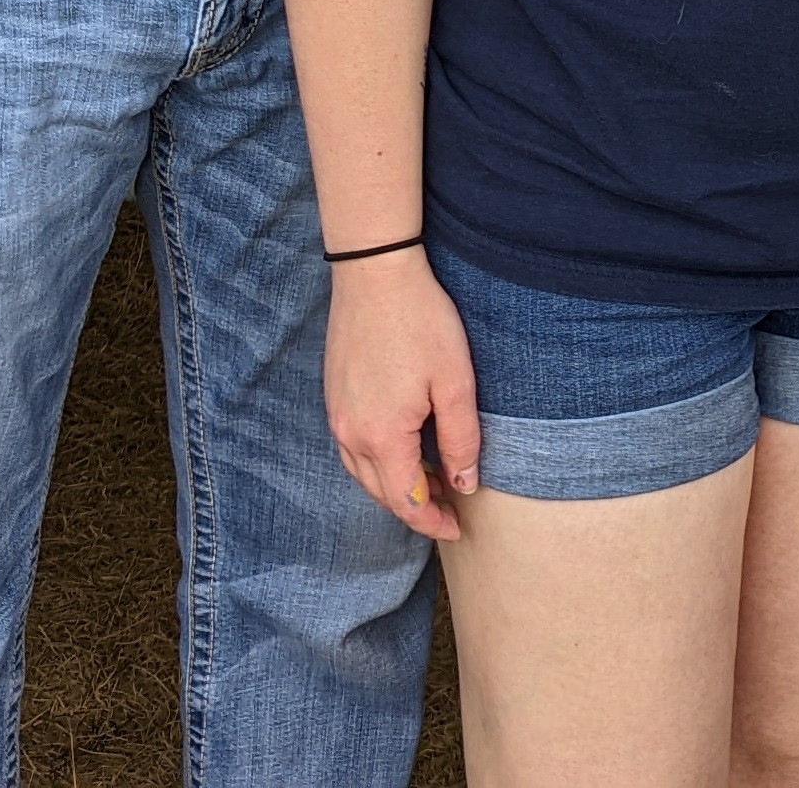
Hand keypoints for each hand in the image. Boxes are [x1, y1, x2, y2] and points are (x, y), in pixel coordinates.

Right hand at [324, 248, 480, 540]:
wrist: (374, 271)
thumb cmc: (420, 321)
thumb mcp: (455, 382)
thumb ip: (461, 440)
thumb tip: (464, 485)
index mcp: (382, 436)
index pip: (406, 501)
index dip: (433, 522)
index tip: (457, 527)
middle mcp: (350, 432)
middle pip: (381, 492)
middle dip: (416, 507)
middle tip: (451, 506)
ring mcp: (337, 412)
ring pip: (363, 472)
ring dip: (395, 485)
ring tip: (432, 479)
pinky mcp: (334, 394)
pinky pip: (352, 446)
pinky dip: (377, 461)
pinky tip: (402, 446)